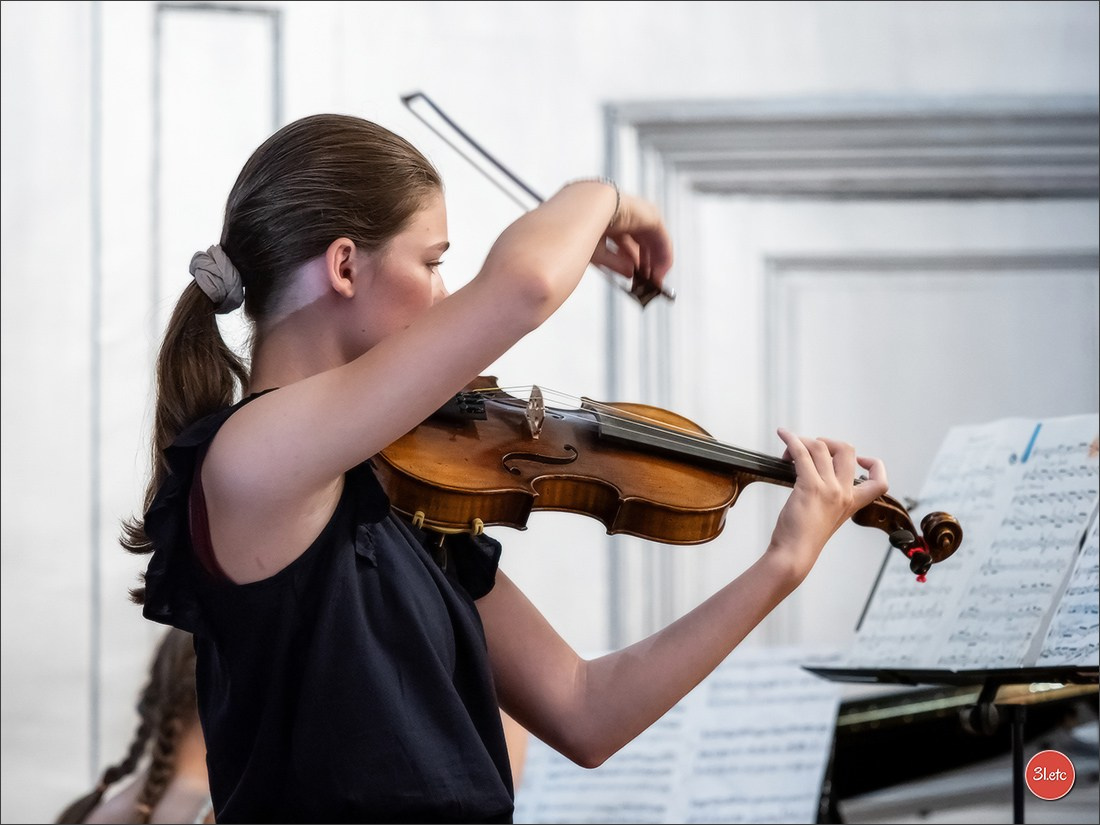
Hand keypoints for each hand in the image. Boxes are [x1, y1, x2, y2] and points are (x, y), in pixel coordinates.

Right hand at [590, 193, 673, 290]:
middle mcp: (627, 216)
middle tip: (645, 283)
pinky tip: (659, 274)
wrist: (586, 210)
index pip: (625, 243)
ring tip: (653, 283)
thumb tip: (630, 274)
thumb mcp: (598, 252)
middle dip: (643, 264)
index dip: (629, 261)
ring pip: (653, 242)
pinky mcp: (652, 216)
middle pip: (641, 243)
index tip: (632, 278)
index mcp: (610, 220)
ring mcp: (640, 214)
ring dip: (654, 264)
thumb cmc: (581, 228)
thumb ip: (616, 263)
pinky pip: (663, 241)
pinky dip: (663, 259)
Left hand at [766, 428, 888, 583]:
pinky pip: (801, 452)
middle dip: (827, 442)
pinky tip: (783, 435)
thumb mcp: (828, 517)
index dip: (874, 464)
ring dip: (802, 443)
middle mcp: (844, 493)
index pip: (880, 481)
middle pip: (847, 451)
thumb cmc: (804, 538)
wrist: (794, 554)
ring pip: (820, 448)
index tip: (861, 459)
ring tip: (789, 453)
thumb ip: (830, 498)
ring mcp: (829, 489)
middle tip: (811, 449)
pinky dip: (791, 439)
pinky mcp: (810, 486)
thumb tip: (816, 474)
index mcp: (852, 503)